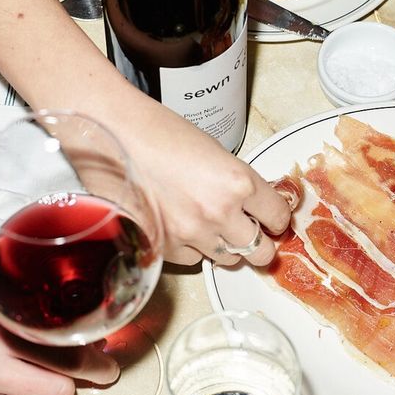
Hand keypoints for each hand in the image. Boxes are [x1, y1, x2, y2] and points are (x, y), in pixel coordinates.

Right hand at [114, 100, 292, 266]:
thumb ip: (238, 183)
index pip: (279, 216)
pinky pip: (194, 260)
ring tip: (214, 227)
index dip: (277, 218)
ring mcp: (193, 233)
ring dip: (227, 246)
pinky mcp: (166, 247)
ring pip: (230, 259)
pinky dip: (195, 249)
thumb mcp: (216, 153)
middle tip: (252, 233)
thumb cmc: (160, 134)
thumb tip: (253, 205)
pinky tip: (185, 228)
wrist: (115, 136)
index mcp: (239, 182)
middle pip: (261, 250)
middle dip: (260, 243)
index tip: (273, 218)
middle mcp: (220, 212)